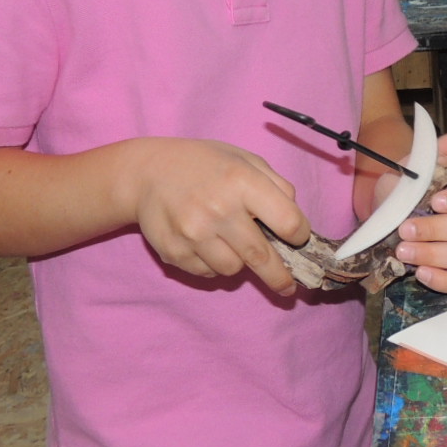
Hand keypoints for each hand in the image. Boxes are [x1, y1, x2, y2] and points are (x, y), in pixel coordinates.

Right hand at [127, 138, 310, 296]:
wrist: (147, 173)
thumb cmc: (203, 165)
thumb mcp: (244, 159)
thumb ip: (276, 185)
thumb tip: (296, 222)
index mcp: (241, 181)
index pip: (287, 222)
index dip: (300, 235)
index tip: (299, 239)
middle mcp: (218, 209)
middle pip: (262, 257)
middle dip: (280, 276)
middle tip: (289, 287)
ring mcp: (194, 234)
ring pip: (234, 270)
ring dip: (239, 262)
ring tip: (228, 240)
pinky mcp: (174, 252)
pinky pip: (208, 273)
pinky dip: (213, 264)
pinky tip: (204, 242)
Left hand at [393, 123, 446, 294]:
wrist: (384, 214)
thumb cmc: (405, 187)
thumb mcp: (416, 163)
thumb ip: (442, 149)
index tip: (435, 201)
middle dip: (435, 230)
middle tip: (404, 229)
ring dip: (432, 253)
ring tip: (403, 250)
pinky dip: (443, 279)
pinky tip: (421, 272)